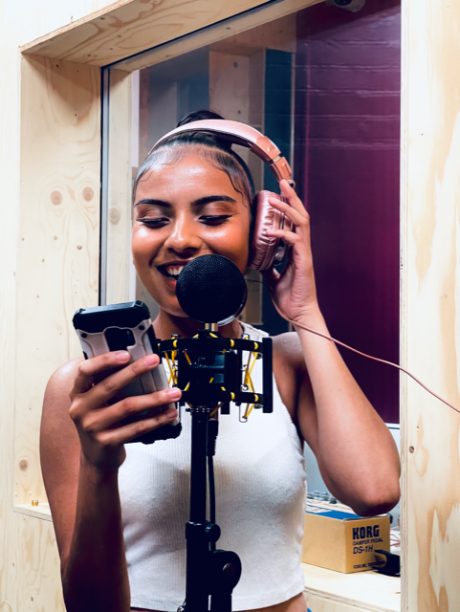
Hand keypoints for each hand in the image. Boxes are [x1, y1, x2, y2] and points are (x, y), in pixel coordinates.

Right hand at [68, 351, 180, 472]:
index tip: (125, 354)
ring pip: (128, 406)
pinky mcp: (107, 442)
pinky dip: (156, 420)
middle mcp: (81, 409)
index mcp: (78, 393)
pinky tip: (168, 413)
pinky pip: (136, 428)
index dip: (104, 360)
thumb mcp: (96, 401)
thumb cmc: (100, 422)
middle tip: (154, 361)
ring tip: (172, 392)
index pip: (86, 371)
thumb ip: (107, 382)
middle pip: (110, 385)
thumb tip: (136, 361)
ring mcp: (93, 426)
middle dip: (135, 370)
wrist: (96, 457)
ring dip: (154, 398)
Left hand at [263, 180, 319, 324]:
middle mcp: (302, 248)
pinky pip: (296, 241)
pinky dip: (283, 233)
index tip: (279, 193)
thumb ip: (268, 266)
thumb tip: (257, 259)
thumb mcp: (273, 279)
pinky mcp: (304, 262)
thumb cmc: (291, 299)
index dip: (288, 206)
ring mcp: (304, 254)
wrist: (299, 314)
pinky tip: (271, 231)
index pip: (294, 221)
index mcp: (296, 250)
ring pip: (301, 222)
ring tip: (275, 198)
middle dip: (292, 197)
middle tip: (282, 182)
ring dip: (288, 208)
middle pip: (301, 215)